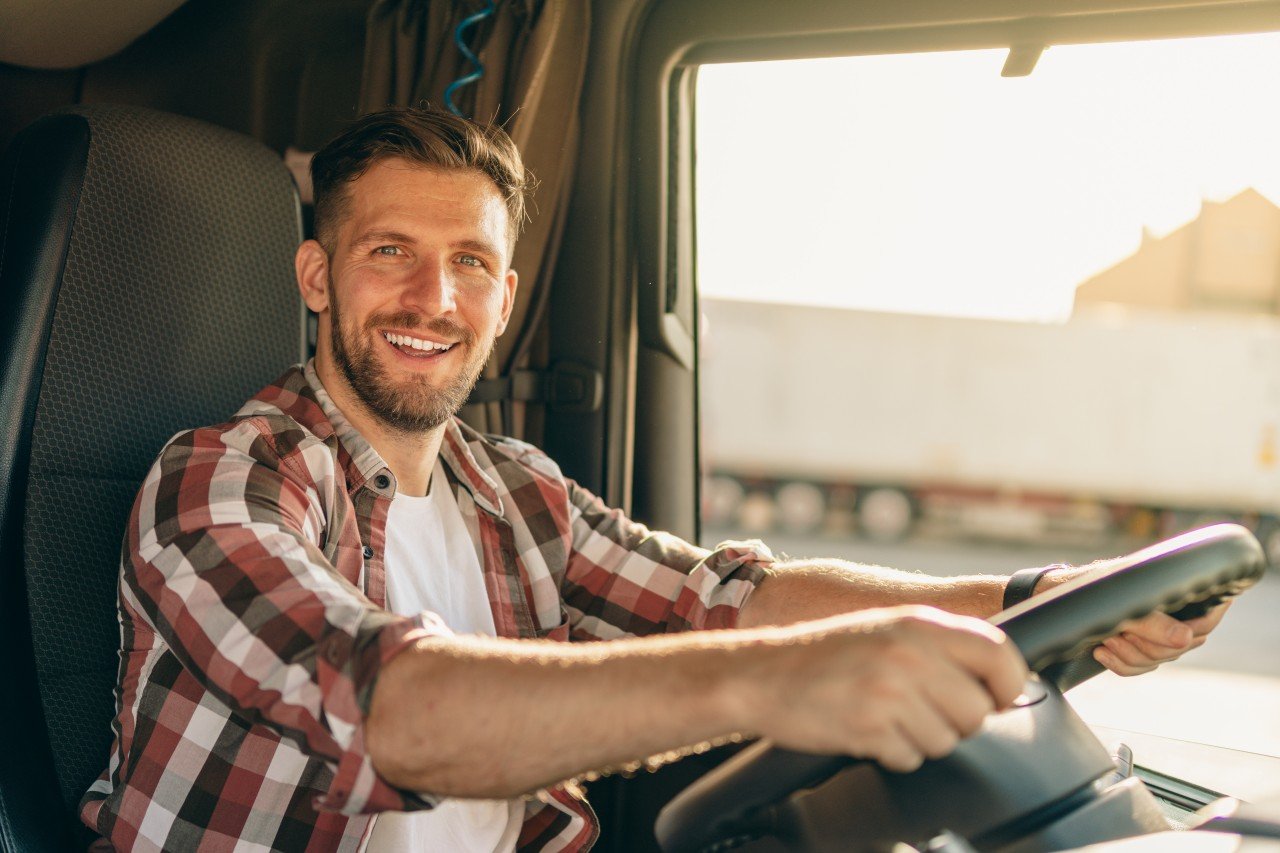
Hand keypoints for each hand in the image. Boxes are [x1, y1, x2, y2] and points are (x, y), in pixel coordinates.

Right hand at [748, 606, 1027, 771]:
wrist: (762, 674)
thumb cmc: (827, 654)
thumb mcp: (888, 629)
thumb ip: (939, 646)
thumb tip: (1000, 677)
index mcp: (920, 624)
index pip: (1001, 655)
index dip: (1007, 684)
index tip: (994, 697)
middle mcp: (910, 654)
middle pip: (978, 710)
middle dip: (957, 721)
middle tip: (923, 711)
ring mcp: (890, 692)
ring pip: (947, 740)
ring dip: (922, 739)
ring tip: (887, 716)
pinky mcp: (870, 727)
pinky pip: (911, 758)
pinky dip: (893, 753)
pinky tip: (867, 729)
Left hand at [1033, 565, 1230, 675]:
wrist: (1043, 596)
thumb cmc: (1077, 587)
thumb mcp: (1114, 601)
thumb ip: (1152, 621)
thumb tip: (1186, 638)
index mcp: (1168, 586)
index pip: (1208, 614)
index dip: (1199, 628)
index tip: (1175, 635)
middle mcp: (1166, 608)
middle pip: (1185, 643)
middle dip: (1150, 645)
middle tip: (1120, 633)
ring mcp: (1152, 628)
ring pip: (1162, 657)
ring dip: (1132, 655)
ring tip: (1107, 640)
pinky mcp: (1135, 645)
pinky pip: (1142, 666)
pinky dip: (1123, 664)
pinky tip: (1101, 651)